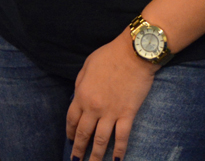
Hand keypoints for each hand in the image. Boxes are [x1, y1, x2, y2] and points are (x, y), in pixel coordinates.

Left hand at [65, 32, 157, 160]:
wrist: (134, 53)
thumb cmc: (110, 55)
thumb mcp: (87, 65)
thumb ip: (80, 83)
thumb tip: (78, 96)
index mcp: (81, 95)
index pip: (72, 119)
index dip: (70, 132)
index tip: (70, 140)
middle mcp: (93, 107)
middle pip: (83, 133)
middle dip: (78, 149)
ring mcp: (111, 112)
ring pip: (100, 140)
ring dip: (95, 156)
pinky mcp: (128, 114)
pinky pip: (122, 137)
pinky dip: (119, 151)